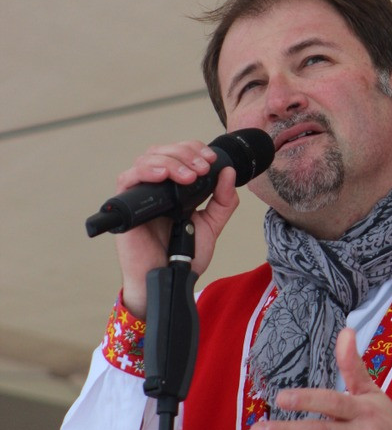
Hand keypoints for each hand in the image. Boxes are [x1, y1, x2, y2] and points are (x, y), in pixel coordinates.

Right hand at [114, 141, 238, 316]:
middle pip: (162, 150)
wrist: (168, 280)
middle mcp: (155, 187)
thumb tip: (229, 172)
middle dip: (185, 153)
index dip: (193, 149)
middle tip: (202, 167)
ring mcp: (139, 195)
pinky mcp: (125, 206)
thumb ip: (222, 201)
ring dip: (170, 161)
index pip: (177, 153)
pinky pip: (127, 178)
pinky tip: (163, 176)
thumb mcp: (211, 225)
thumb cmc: (183, 257)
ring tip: (189, 175)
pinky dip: (145, 171)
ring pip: (146, 159)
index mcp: (173, 187)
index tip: (211, 159)